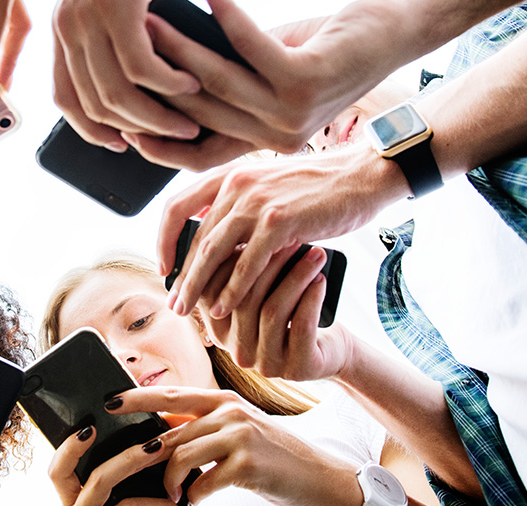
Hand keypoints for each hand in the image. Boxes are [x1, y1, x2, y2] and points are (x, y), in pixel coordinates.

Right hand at [48, 427, 190, 505]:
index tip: (89, 427)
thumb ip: (119, 495)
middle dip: (123, 450)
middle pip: (85, 471)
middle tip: (155, 439)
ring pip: (102, 482)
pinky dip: (157, 505)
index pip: (59, 471)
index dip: (69, 447)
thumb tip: (152, 460)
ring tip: (165, 456)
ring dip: (135, 462)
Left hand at [52, 0, 201, 152]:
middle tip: (176, 135)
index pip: (64, 97)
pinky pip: (141, 69)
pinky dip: (169, 84)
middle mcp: (68, 25)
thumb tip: (128, 100)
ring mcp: (89, 18)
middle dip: (139, 130)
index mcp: (63, 29)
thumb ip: (110, 42)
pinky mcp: (117, 10)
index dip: (92, 130)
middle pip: (95, 104)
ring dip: (158, 118)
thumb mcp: (113, 6)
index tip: (121, 144)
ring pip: (118, 95)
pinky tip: (190, 84)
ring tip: (188, 122)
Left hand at [107, 387, 362, 505]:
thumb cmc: (273, 459)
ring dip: (170, 485)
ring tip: (176, 497)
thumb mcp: (238, 433)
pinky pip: (201, 484)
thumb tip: (160, 434)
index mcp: (224, 401)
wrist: (321, 479)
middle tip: (134, 474)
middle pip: (169, 433)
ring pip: (179, 458)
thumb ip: (203, 428)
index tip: (109, 401)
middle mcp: (230, 412)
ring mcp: (239, 436)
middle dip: (145, 457)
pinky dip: (193, 499)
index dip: (137, 397)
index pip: (171, 396)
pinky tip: (195, 505)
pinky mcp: (247, 464)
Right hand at [122, 0, 410, 164]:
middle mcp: (277, 137)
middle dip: (159, 76)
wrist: (391, 37)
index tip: (123, 117)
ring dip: (181, 47)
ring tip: (155, 21)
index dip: (157, 141)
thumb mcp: (271, 77)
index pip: (197, 155)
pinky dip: (227, 18)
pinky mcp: (307, 78)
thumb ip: (230, 86)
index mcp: (265, 143)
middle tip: (131, 44)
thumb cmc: (325, 51)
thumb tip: (171, 71)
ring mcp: (293, 112)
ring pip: (217, 81)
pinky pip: (251, 47)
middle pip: (198, 111)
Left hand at [157, 142, 407, 319]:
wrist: (362, 175)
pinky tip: (224, 307)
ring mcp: (256, 202)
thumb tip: (214, 240)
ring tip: (188, 310)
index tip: (165, 267)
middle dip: (181, 275)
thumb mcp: (268, 186)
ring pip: (212, 252)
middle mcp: (236, 184)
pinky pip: (246, 263)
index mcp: (229, 175)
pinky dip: (232, 289)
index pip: (178, 207)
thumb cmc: (318, 187)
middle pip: (194, 237)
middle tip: (174, 302)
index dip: (164, 240)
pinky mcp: (278, 222)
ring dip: (197, 286)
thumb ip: (239, 206)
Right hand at [199, 245, 354, 379]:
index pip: (214, 294)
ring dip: (296, 277)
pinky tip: (320, 280)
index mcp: (221, 333)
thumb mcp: (261, 295)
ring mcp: (267, 364)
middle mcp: (238, 352)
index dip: (233, 262)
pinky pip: (301, 327)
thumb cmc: (292, 312)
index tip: (255, 231)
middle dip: (270, 264)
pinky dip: (311, 299)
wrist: (330, 350)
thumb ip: (238, 275)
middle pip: (244, 300)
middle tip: (292, 237)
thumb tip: (226, 231)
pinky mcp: (298, 368)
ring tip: (315, 254)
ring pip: (273, 312)